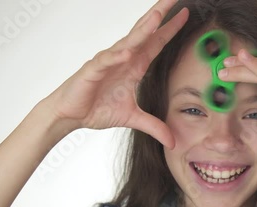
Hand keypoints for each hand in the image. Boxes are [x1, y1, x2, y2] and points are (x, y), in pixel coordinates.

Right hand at [46, 0, 188, 148]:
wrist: (71, 115)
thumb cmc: (97, 109)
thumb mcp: (133, 118)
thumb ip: (154, 126)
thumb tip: (173, 141)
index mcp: (135, 65)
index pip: (156, 43)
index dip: (171, 29)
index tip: (186, 14)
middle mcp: (124, 58)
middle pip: (146, 33)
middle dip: (161, 15)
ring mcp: (108, 62)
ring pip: (128, 41)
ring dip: (143, 28)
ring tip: (158, 15)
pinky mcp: (92, 70)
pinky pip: (106, 60)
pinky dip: (116, 55)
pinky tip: (127, 50)